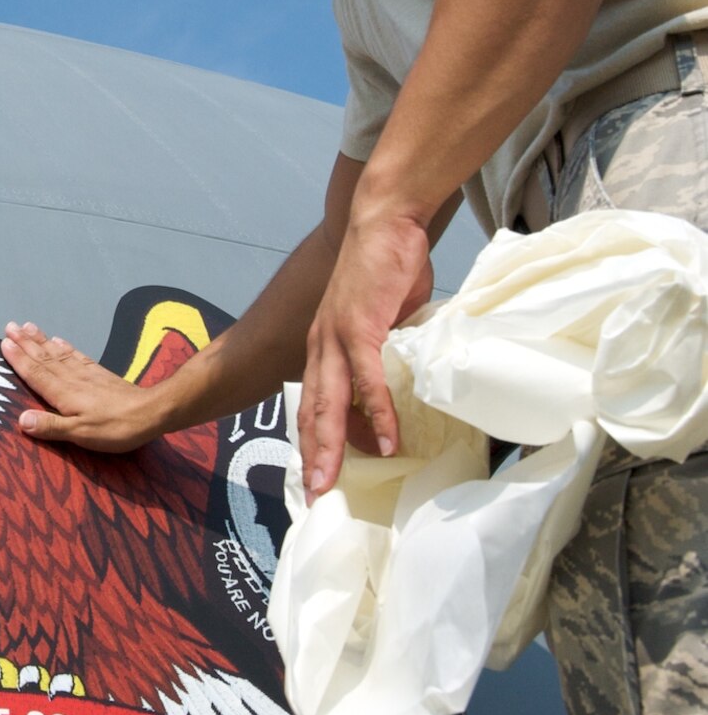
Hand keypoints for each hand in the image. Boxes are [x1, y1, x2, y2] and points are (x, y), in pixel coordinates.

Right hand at [0, 321, 156, 450]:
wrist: (151, 412)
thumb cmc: (115, 428)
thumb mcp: (81, 433)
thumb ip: (51, 426)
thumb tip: (20, 419)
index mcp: (63, 393)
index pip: (36, 373)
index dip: (19, 359)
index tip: (4, 342)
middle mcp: (72, 378)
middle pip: (44, 358)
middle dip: (25, 342)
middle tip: (9, 326)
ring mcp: (87, 374)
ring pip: (58, 353)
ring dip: (41, 340)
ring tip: (28, 326)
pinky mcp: (100, 374)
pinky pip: (77, 356)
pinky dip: (65, 347)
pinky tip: (58, 340)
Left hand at [298, 209, 432, 501]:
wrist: (385, 221)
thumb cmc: (387, 265)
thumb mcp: (382, 316)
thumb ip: (385, 345)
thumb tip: (401, 369)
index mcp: (324, 344)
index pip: (314, 399)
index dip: (314, 437)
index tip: (318, 470)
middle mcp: (322, 345)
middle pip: (312, 411)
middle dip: (312, 456)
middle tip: (315, 493)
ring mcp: (338, 338)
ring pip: (329, 403)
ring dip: (331, 447)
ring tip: (331, 483)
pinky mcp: (361, 328)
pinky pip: (368, 381)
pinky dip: (376, 414)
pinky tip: (385, 442)